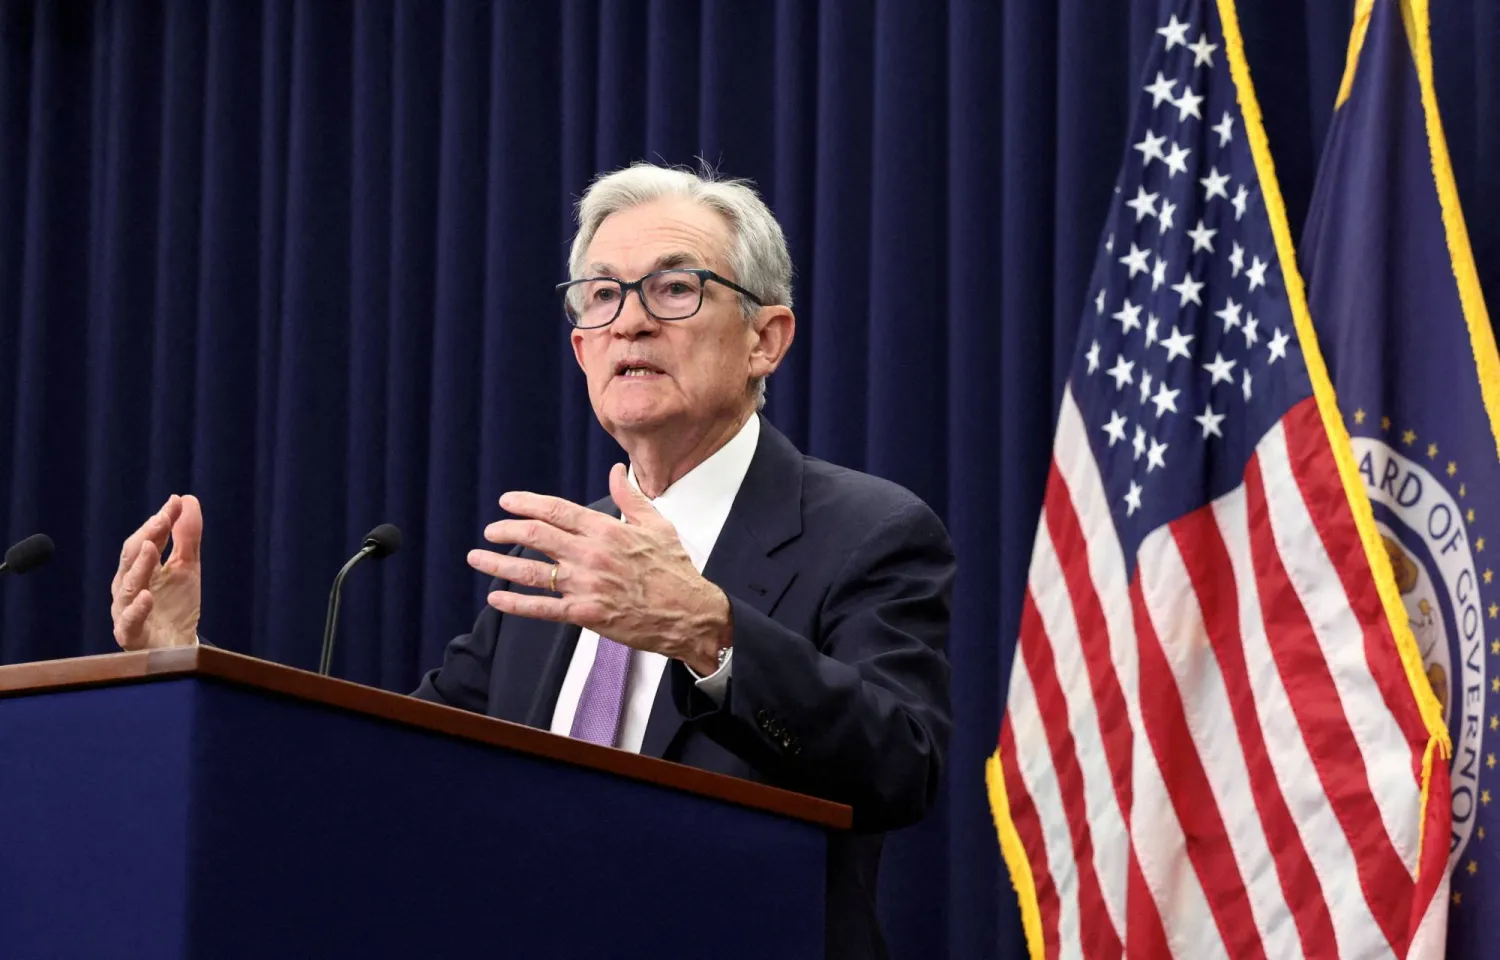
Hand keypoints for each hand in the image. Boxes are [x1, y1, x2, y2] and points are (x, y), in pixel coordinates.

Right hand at [111, 494, 202, 650]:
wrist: (178, 647)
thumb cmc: (177, 604)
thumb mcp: (187, 567)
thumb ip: (187, 537)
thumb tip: (188, 499)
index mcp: (139, 568)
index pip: (147, 539)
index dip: (160, 521)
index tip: (176, 502)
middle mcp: (128, 586)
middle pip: (132, 558)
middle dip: (147, 536)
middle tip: (162, 518)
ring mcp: (126, 610)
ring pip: (128, 586)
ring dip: (140, 566)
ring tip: (152, 546)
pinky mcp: (130, 635)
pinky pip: (129, 622)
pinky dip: (137, 609)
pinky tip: (148, 596)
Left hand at [467, 464, 729, 673]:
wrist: (689, 614)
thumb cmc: (674, 569)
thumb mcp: (657, 525)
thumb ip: (631, 497)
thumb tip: (616, 470)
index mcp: (607, 530)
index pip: (557, 510)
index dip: (527, 504)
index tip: (506, 502)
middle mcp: (592, 554)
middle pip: (537, 537)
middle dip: (507, 530)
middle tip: (491, 530)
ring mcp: (587, 586)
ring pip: (533, 572)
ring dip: (499, 564)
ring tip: (477, 558)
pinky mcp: (586, 615)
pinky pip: (543, 609)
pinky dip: (516, 603)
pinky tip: (496, 597)